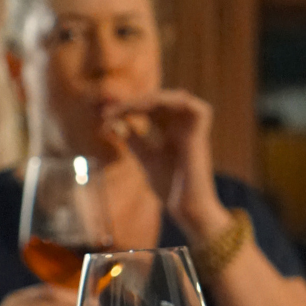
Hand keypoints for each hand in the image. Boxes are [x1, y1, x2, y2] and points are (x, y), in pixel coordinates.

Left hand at [105, 89, 229, 241]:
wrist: (185, 207)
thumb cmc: (169, 188)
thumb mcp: (145, 159)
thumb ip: (134, 141)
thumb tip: (115, 124)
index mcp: (171, 133)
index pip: (150, 110)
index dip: (128, 108)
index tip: (105, 116)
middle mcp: (183, 128)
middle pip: (160, 101)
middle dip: (134, 102)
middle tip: (110, 111)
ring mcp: (192, 130)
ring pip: (176, 98)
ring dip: (152, 99)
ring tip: (129, 108)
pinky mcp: (200, 135)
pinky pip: (195, 107)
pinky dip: (174, 101)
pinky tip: (149, 108)